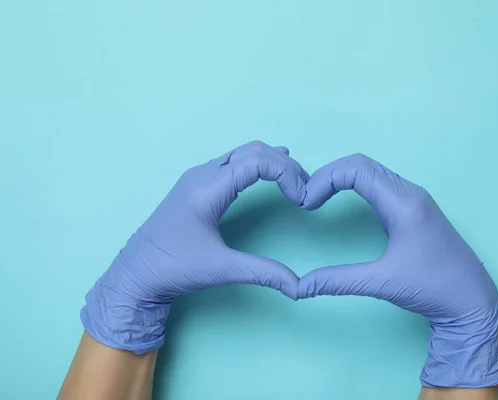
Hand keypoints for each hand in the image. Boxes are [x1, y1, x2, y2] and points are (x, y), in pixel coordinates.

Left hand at [81, 141, 308, 353]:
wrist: (136, 273)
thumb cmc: (173, 269)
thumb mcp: (220, 270)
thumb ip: (262, 272)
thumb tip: (298, 285)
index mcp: (206, 190)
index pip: (256, 161)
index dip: (286, 172)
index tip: (300, 197)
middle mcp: (201, 175)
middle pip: (252, 151)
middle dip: (283, 165)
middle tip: (304, 188)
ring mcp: (197, 177)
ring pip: (242, 153)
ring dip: (270, 162)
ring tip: (294, 182)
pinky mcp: (196, 184)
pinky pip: (232, 162)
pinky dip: (256, 164)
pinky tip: (270, 173)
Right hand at [298, 153, 497, 387]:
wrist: (472, 301)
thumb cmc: (434, 288)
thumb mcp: (382, 283)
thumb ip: (338, 281)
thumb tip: (301, 286)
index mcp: (403, 203)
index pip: (356, 169)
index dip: (325, 179)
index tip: (307, 204)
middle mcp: (410, 193)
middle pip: (361, 164)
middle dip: (329, 176)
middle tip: (307, 199)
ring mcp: (414, 198)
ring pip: (371, 171)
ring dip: (342, 178)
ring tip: (319, 198)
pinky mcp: (414, 208)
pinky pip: (380, 183)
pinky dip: (356, 185)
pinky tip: (344, 202)